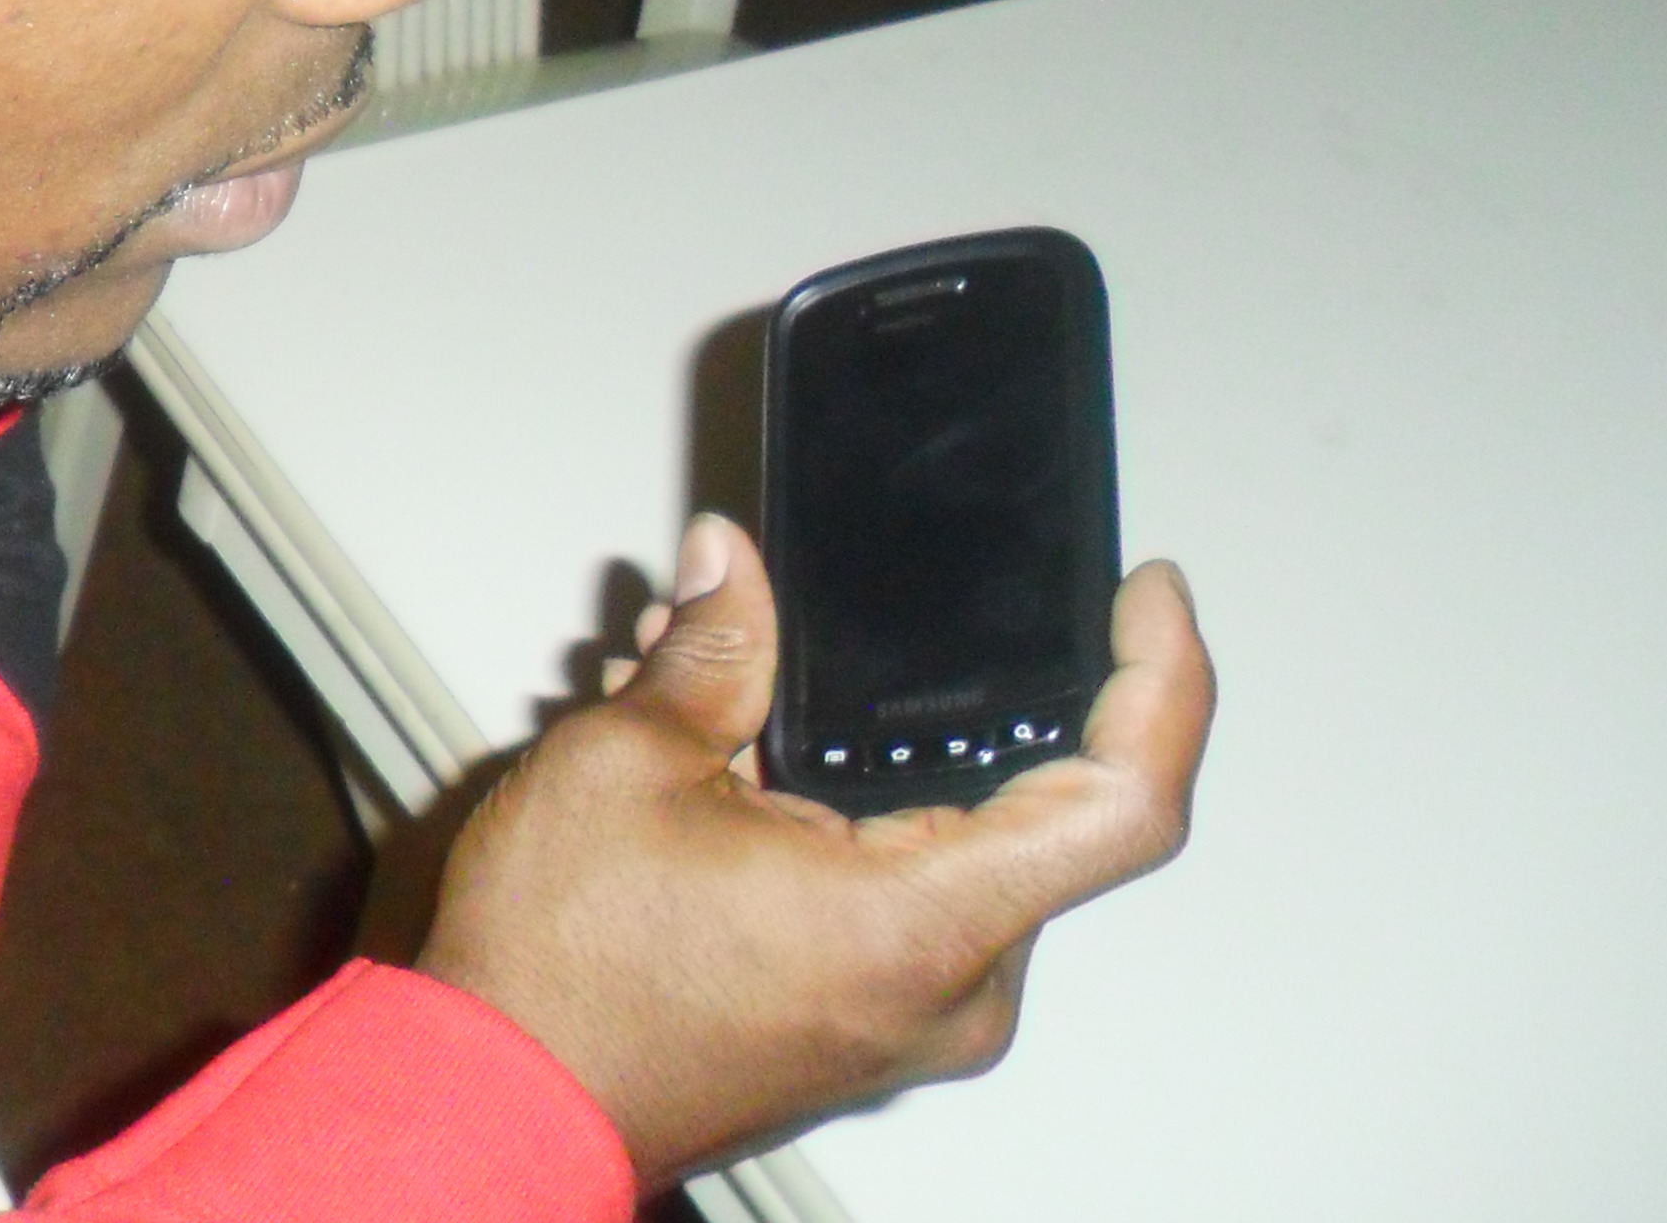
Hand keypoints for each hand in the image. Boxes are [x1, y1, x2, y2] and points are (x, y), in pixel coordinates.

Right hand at [416, 514, 1210, 1182]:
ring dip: (856, 753)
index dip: (1162, 683)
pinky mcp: (867, 1025)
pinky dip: (834, 818)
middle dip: (922, 695)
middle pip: (1022, 809)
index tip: (1147, 601)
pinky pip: (898, 898)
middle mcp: (952, 990)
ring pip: (946, 847)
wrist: (503, 1099)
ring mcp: (914, 1018)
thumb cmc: (562, 974)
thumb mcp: (626, 763)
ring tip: (717, 687)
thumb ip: (712, 651)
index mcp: (926, 925)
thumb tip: (732, 567)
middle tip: (814, 619)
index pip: (1124, 802)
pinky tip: (727, 766)